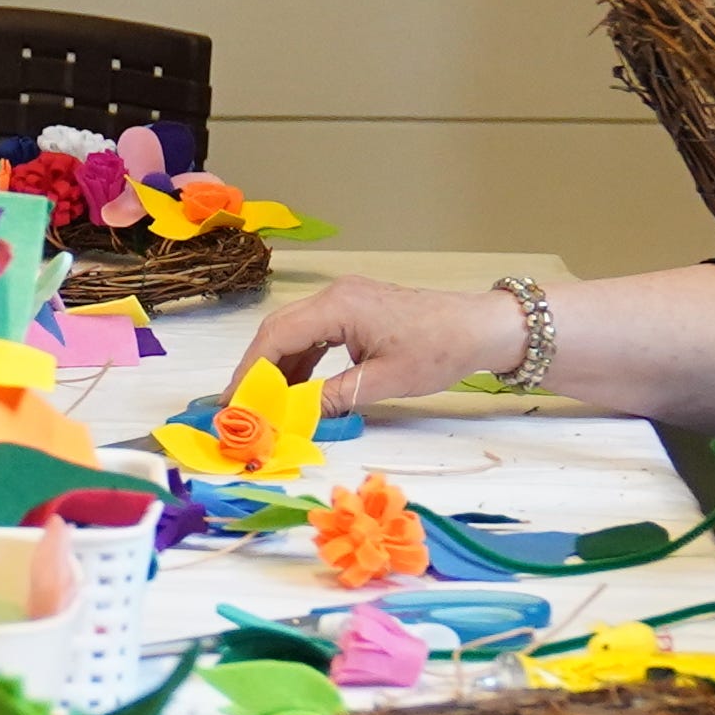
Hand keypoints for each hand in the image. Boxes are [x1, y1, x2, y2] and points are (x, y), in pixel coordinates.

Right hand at [243, 277, 520, 414]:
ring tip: (266, 403)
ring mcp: (345, 300)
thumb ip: (334, 397)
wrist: (479, 328)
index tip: (236, 401)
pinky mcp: (356, 309)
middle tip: (243, 405)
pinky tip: (297, 388)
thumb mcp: (383, 381)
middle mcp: (335, 295)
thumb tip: (295, 419)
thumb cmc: (438, 350)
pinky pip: (316, 333)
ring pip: (295, 332)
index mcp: (338, 306)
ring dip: (279, 366)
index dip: (251, 371)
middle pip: (279, 330)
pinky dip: (302, 360)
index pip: (277, 337)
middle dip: (258, 369)